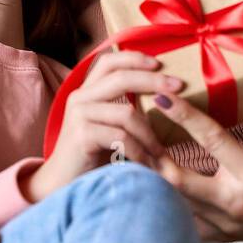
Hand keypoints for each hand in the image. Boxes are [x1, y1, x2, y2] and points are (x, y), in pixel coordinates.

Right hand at [29, 51, 175, 200]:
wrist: (63, 185)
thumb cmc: (91, 156)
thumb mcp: (107, 126)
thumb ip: (122, 107)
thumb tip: (162, 95)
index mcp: (86, 91)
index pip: (109, 61)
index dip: (134, 57)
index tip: (160, 62)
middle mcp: (79, 97)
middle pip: (121, 78)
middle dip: (154, 81)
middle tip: (179, 87)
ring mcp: (79, 115)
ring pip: (127, 113)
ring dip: (150, 134)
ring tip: (162, 153)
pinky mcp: (81, 135)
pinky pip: (121, 137)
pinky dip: (139, 152)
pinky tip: (147, 165)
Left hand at [149, 94, 242, 242]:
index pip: (212, 141)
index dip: (184, 117)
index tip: (161, 97)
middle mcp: (235, 203)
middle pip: (178, 179)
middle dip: (152, 153)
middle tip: (135, 125)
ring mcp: (226, 223)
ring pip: (174, 202)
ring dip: (152, 176)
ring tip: (133, 148)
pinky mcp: (222, 235)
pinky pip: (182, 220)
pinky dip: (163, 200)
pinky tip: (149, 180)